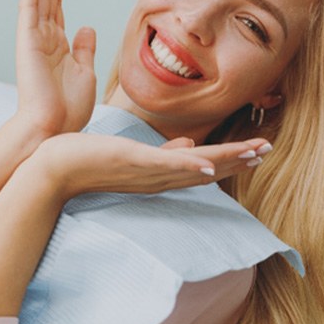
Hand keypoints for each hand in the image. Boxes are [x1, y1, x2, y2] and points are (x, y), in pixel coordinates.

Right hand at [15, 0, 96, 135]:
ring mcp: (36, 38)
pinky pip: (30, 10)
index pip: (60, 3)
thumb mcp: (85, 72)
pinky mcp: (29, 44)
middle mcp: (46, 36)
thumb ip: (85, 48)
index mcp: (61, 43)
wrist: (54, 130)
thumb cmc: (69, 107)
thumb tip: (87, 26)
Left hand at [30, 133, 272, 200]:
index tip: (256, 151)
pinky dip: (189, 167)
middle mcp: (161, 177)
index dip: (233, 159)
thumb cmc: (95, 159)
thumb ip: (166, 153)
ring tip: (253, 152)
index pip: (206, 167)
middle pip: (209, 169)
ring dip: (226, 160)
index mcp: (163, 173)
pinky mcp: (133, 162)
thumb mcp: (136, 155)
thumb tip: (190, 145)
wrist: (56, 168)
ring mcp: (149, 172)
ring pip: (196, 167)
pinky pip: (166, 166)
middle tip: (267, 150)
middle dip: (239, 159)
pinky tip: (211, 166)